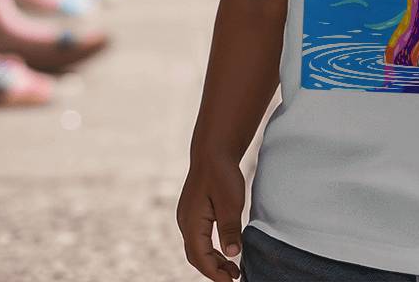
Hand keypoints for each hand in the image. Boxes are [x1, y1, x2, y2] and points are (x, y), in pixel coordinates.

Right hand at [177, 155, 245, 280]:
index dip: (215, 273)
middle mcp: (185, 222)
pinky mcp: (193, 212)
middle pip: (196, 256)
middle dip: (213, 270)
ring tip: (232, 268)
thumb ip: (229, 229)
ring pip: (196, 248)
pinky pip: (198, 238)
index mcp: (191, 222)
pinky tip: (224, 249)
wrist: (213, 150)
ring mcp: (187, 216)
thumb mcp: (231, 202)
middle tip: (234, 278)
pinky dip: (210, 249)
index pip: (200, 257)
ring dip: (212, 260)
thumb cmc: (222, 173)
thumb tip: (232, 255)